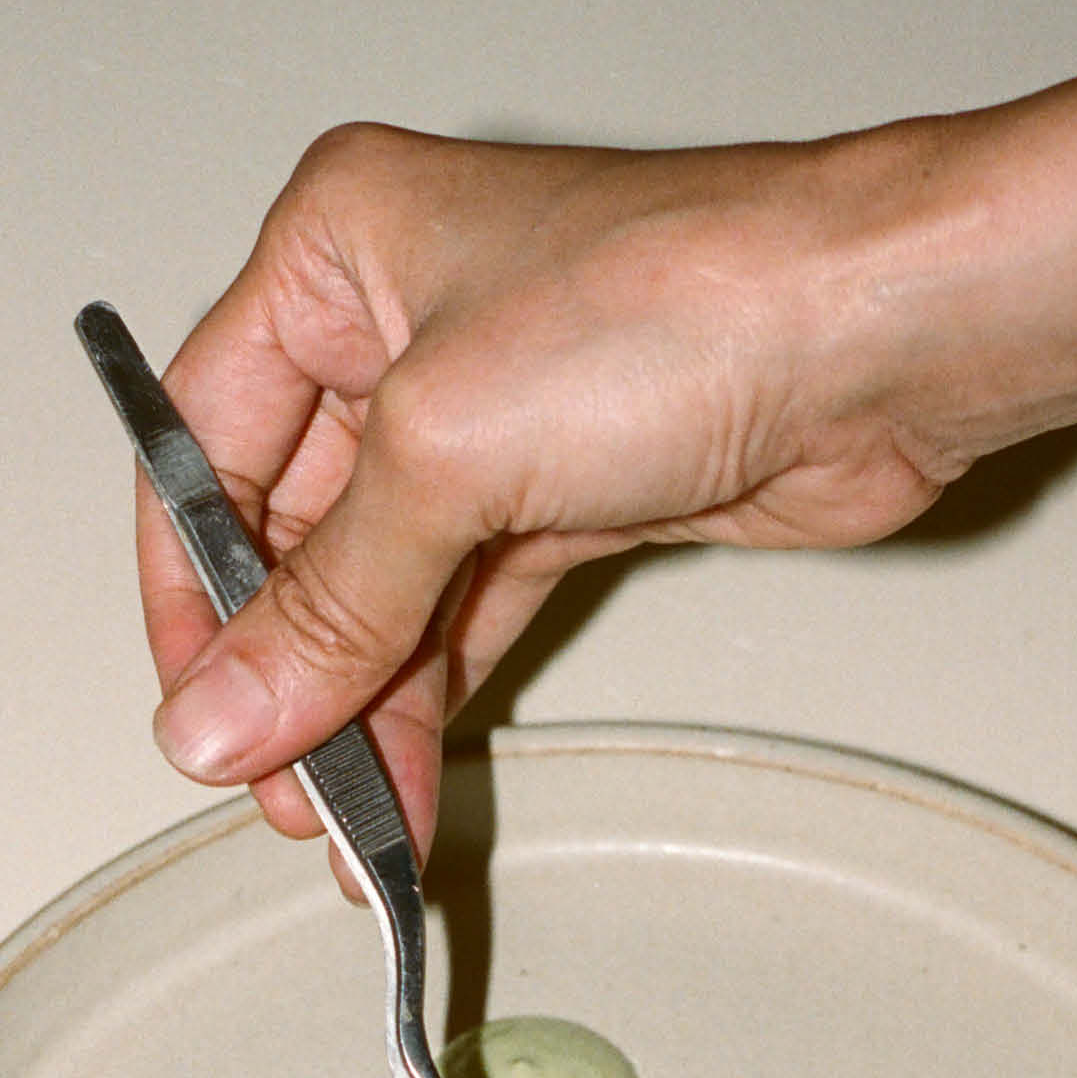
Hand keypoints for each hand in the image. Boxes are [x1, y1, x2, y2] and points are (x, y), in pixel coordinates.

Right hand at [140, 122, 962, 859]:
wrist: (887, 335)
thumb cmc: (681, 304)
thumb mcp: (448, 450)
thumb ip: (329, 602)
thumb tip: (220, 716)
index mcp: (338, 252)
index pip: (203, 441)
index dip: (189, 589)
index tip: (197, 712)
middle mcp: (406, 322)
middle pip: (296, 528)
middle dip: (286, 670)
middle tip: (282, 790)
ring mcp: (500, 412)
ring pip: (388, 586)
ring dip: (363, 708)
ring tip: (347, 824)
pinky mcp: (579, 490)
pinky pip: (469, 609)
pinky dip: (437, 694)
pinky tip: (408, 782)